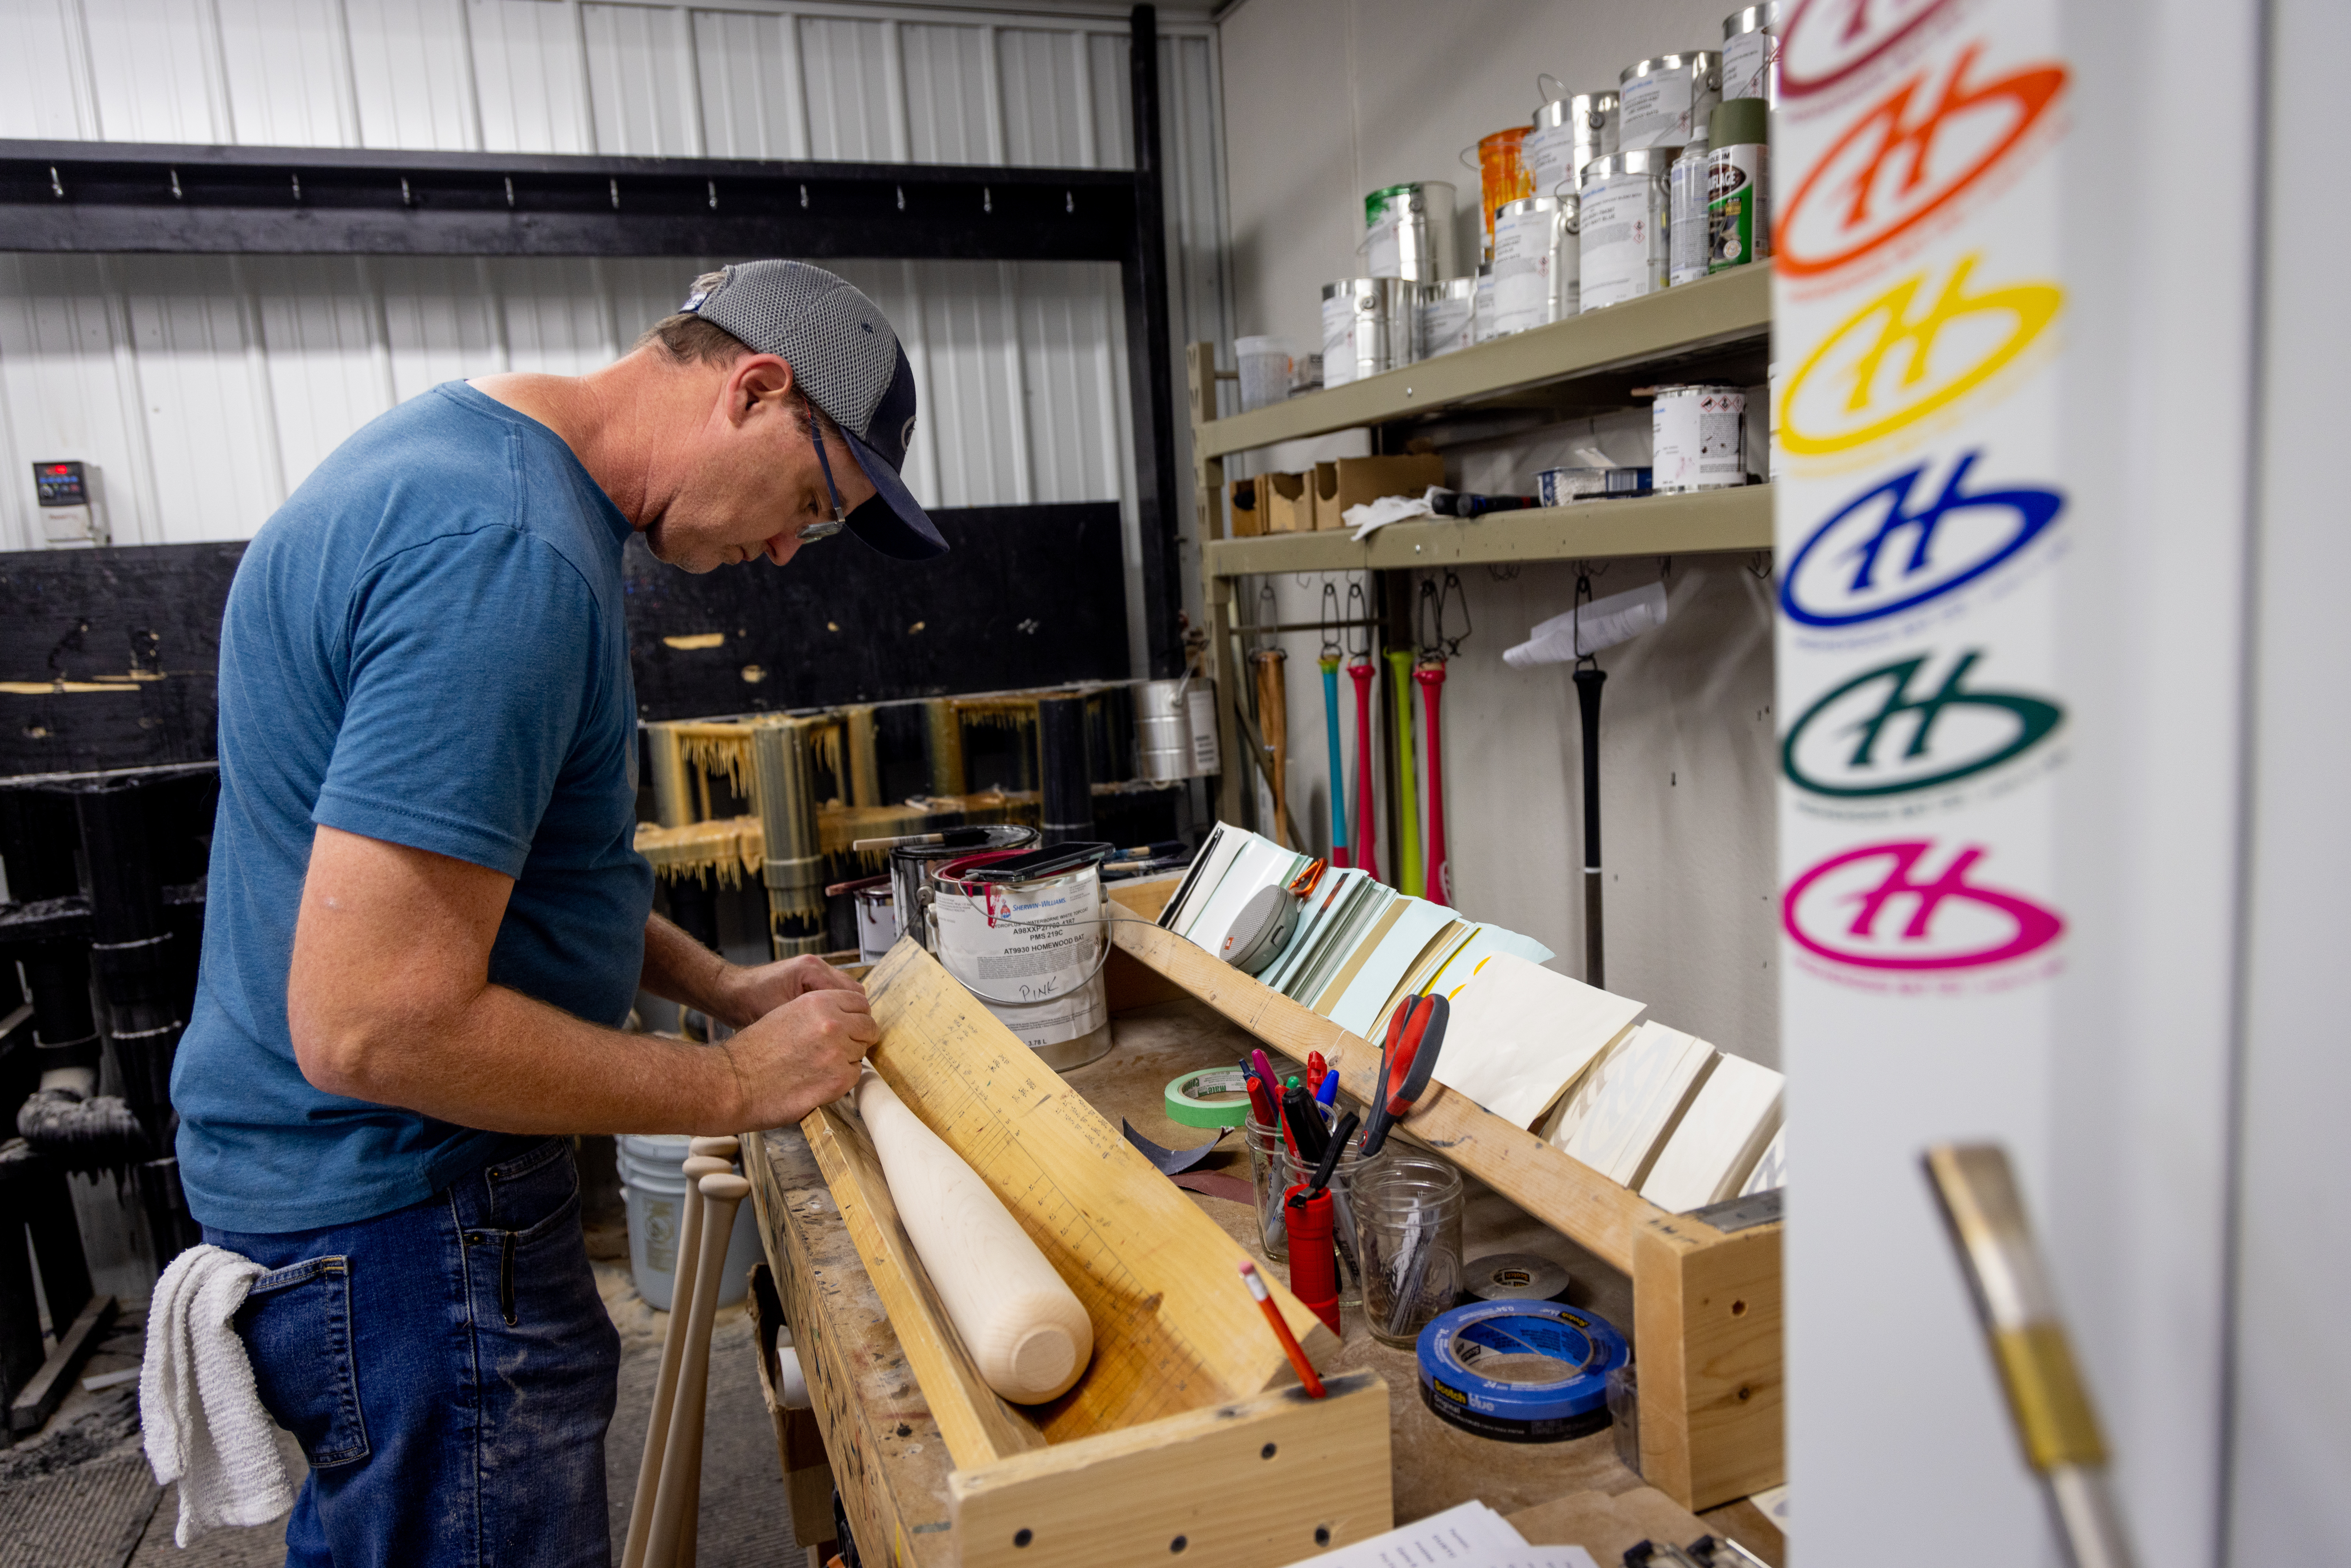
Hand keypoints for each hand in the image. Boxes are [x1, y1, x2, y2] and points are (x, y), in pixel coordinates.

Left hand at [719, 953, 864, 1028]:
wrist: (730, 992)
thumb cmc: (748, 1004)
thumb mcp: (780, 1017)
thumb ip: (809, 1024)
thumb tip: (836, 1040)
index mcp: (811, 971)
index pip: (852, 996)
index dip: (856, 1020)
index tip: (853, 1040)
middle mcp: (816, 965)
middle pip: (854, 992)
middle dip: (854, 1015)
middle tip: (848, 1038)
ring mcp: (813, 968)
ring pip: (845, 991)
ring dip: (844, 1011)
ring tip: (837, 1032)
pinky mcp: (808, 975)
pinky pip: (831, 991)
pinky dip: (833, 1006)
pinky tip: (824, 1023)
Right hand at [722, 987, 877, 1129]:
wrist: (734, 1081)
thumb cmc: (754, 1050)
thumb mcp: (786, 1013)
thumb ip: (819, 1012)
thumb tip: (845, 1019)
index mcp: (818, 1001)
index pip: (860, 1002)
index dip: (856, 1016)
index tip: (852, 1025)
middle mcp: (832, 1023)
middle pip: (868, 1027)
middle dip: (857, 1037)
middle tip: (839, 1048)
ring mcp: (837, 1052)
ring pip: (861, 1053)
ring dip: (847, 1059)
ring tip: (818, 1066)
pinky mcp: (838, 1081)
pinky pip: (854, 1076)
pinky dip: (841, 1079)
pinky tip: (817, 1080)